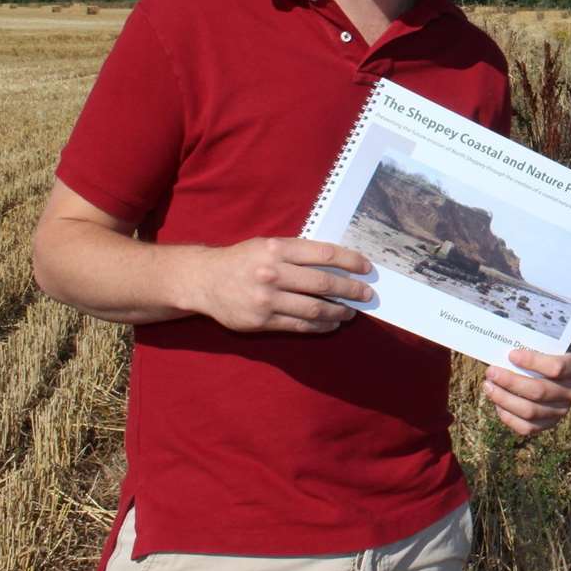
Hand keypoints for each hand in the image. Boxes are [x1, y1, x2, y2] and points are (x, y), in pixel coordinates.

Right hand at [183, 237, 372, 333]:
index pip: (325, 253)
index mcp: (277, 249)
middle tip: (366, 294)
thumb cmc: (242, 260)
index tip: (366, 268)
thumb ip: (298, 252)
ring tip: (350, 312)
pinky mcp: (262, 321)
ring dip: (339, 311)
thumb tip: (339, 261)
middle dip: (351, 289)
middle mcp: (273, 273)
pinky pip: (299, 325)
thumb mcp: (267, 245)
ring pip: (315, 308)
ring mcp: (267, 299)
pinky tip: (331, 323)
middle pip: (324, 283)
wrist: (204, 280)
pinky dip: (320, 326)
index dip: (350, 261)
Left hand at [483, 349, 570, 435]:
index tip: (511, 354)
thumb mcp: (546, 342)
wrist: (555, 370)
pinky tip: (497, 403)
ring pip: (530, 411)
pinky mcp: (548, 424)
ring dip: (504, 399)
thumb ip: (530, 342)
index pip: (556, 367)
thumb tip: (499, 344)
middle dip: (511, 381)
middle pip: (539, 391)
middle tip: (491, 372)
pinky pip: (526, 427)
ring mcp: (562, 411)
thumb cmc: (545, 352)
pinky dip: (508, 416)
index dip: (532, 362)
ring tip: (488, 386)